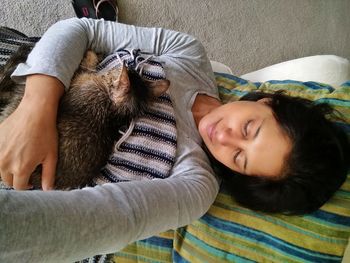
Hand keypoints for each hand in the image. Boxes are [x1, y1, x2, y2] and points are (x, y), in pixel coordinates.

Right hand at [0, 74, 63, 189]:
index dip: (26, 187)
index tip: (31, 182)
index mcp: (21, 168)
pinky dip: (2, 158)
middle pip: (7, 180)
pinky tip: (12, 152)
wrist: (35, 112)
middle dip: (16, 179)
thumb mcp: (51, 156)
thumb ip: (49, 175)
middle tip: (25, 173)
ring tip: (18, 163)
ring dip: (7, 170)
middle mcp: (5, 162)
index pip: (19, 187)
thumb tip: (47, 190)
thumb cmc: (46, 133)